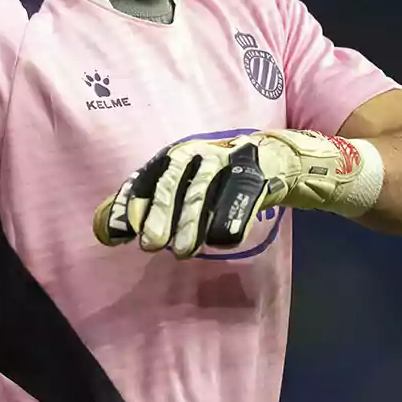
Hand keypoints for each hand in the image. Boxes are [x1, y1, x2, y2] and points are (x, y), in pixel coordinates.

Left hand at [92, 129, 374, 258]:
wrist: (300, 165)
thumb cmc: (234, 183)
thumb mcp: (192, 193)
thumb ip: (149, 208)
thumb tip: (101, 230)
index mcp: (187, 153)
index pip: (153, 171)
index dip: (134, 198)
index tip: (117, 229)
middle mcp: (209, 149)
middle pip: (178, 174)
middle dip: (162, 210)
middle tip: (148, 245)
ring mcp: (240, 156)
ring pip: (211, 184)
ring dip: (195, 219)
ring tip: (183, 253)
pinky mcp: (269, 169)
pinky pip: (249, 191)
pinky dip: (234, 214)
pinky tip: (223, 240)